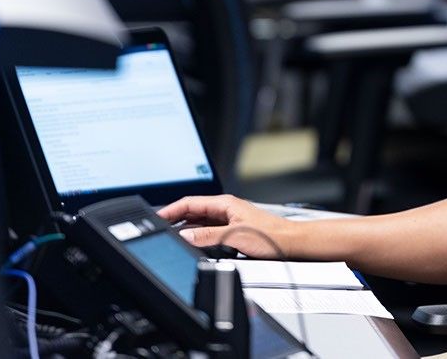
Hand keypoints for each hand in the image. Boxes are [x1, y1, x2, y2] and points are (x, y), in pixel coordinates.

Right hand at [157, 194, 297, 258]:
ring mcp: (228, 220)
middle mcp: (225, 209)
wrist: (290, 243)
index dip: (171, 209)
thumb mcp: (234, 236)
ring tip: (170, 237)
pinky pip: (208, 231)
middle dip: (175, 219)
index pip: (190, 202)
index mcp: (225, 203)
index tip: (156, 218)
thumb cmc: (270, 236)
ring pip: (200, 222)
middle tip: (158, 229)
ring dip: (186, 229)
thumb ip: (208, 236)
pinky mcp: (232, 231)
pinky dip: (197, 236)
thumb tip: (186, 235)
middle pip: (192, 211)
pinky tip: (192, 244)